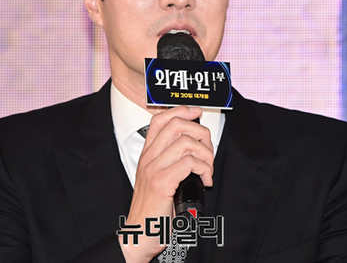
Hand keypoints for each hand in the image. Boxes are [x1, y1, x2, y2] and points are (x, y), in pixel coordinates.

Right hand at [118, 106, 213, 261]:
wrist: (139, 234)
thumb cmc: (153, 210)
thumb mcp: (159, 179)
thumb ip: (171, 162)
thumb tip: (196, 149)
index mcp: (147, 155)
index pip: (161, 119)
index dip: (181, 111)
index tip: (197, 112)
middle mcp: (148, 158)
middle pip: (176, 125)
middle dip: (200, 133)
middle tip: (208, 151)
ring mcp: (153, 169)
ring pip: (186, 143)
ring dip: (206, 154)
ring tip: (208, 170)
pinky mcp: (161, 183)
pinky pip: (189, 163)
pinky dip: (204, 169)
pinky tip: (205, 180)